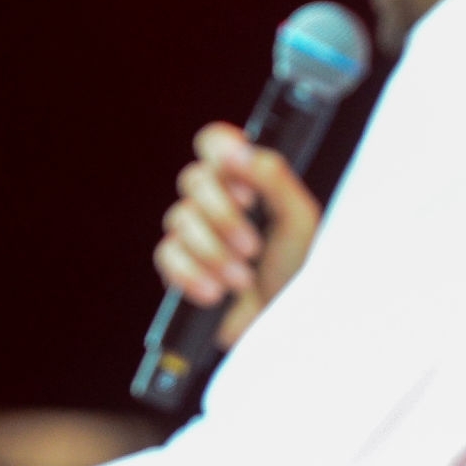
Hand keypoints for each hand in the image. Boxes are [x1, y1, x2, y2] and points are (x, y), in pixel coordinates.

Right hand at [154, 122, 322, 347]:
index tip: (244, 183)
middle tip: (252, 247)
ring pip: (178, 219)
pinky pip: (167, 255)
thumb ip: (274, 178)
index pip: (215, 142)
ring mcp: (192, 232)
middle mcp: (215, 200)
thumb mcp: (299, 221)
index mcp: (246, 180)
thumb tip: (240, 152)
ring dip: (214, 253)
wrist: (279, 324)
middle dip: (223, 216)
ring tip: (241, 280)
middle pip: (192, 179)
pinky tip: (215, 292)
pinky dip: (192, 275)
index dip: (220, 152)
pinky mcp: (176, 265)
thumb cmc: (297, 271)